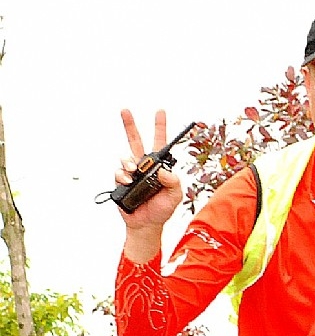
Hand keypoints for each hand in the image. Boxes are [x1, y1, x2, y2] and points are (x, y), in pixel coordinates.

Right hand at [116, 109, 183, 234]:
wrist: (146, 225)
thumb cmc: (162, 210)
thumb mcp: (175, 196)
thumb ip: (173, 182)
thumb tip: (161, 169)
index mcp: (158, 167)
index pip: (160, 144)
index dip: (160, 128)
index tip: (160, 112)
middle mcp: (143, 167)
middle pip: (136, 141)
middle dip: (130, 125)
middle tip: (125, 110)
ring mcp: (131, 173)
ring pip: (125, 157)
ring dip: (128, 160)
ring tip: (134, 170)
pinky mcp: (120, 182)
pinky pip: (118, 172)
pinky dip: (122, 176)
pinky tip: (128, 182)